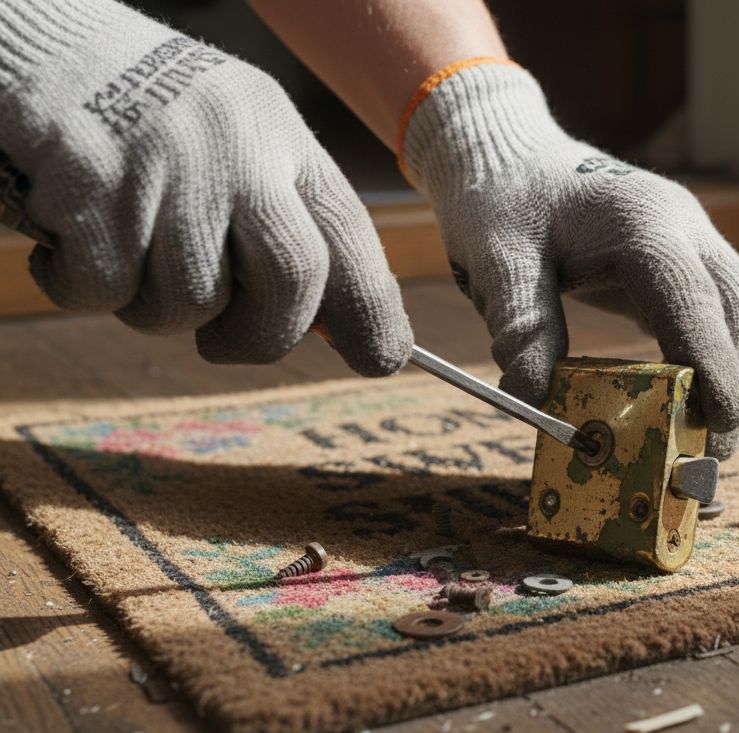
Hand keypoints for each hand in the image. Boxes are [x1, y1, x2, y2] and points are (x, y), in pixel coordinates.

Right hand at [0, 0, 410, 375]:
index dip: (374, 312)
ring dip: (154, 309)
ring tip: (128, 250)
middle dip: (263, 336)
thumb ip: (287, 226)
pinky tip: (73, 233)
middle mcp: (238, 148)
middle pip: (294, 279)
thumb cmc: (151, 123)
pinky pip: (106, 293)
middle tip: (223, 344)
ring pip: (191, 303)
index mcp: (283, 140)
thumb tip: (332, 329)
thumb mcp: (242, 147)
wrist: (43, 50)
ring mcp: (167, 168)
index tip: (378, 360)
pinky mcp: (92, 190)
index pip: (352, 236)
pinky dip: (82, 287)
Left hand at [402, 62, 738, 456]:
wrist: (509, 155)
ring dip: (735, 376)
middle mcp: (684, 225)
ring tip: (706, 437)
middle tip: (713, 452)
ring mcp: (693, 240)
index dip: (712, 369)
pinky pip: (721, 314)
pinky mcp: (687, 259)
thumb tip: (534, 400)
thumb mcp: (495, 259)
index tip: (716, 430)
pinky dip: (716, 361)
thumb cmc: (500, 203)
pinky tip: (692, 402)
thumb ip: (521, 325)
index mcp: (641, 221)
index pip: (694, 302)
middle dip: (737, 384)